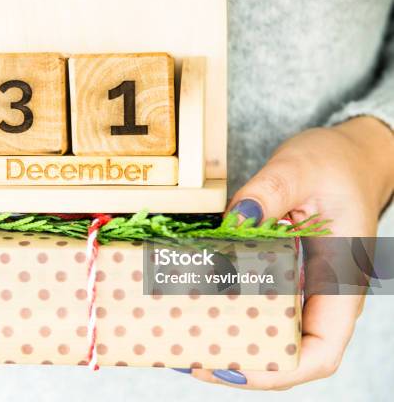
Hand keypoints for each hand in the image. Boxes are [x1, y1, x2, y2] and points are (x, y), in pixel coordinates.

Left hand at [188, 117, 393, 388]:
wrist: (347, 156)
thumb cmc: (335, 164)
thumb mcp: (302, 168)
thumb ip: (270, 191)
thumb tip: (238, 220)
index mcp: (339, 280)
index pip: (319, 353)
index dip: (275, 372)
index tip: (227, 368)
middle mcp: (320, 293)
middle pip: (284, 350)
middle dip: (237, 360)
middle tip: (186, 352)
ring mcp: (299, 285)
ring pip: (266, 330)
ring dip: (227, 338)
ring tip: (182, 335)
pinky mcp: (280, 272)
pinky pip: (255, 300)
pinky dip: (227, 307)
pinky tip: (194, 300)